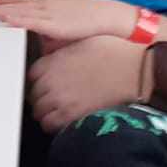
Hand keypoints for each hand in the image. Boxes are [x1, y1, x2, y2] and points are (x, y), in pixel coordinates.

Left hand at [0, 0, 133, 41]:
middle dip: (2, 5)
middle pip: (19, 5)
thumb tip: (47, 45)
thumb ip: (55, 34)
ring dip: (3, 11)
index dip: (11, 1)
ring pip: (20, 11)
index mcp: (51, 5)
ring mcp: (48, 14)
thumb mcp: (68, 26)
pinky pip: (29, 21)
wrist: (104, 17)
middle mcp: (47, 6)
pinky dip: (16, 19)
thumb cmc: (90, 23)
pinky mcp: (51, 24)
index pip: (26, 1)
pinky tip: (5, 19)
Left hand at [26, 36, 149, 131]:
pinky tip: (64, 120)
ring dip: (46, 112)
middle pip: (33, 95)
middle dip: (42, 97)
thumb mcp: (83, 42)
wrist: (135, 70)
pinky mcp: (72, 115)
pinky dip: (53, 125)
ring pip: (39, 112)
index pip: (31, 75)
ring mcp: (60, 99)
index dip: (39, 80)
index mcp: (52, 61)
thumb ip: (64, 51)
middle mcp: (51, 80)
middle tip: (54, 99)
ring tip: (58, 111)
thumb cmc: (115, 53)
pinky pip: (50, 125)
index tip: (46, 83)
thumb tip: (57, 56)